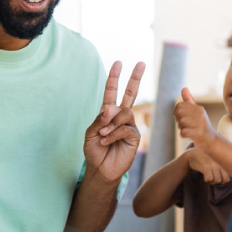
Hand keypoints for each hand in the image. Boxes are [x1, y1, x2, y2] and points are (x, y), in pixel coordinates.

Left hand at [84, 61, 145, 182]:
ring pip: (125, 112)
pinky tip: (106, 141)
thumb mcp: (90, 133)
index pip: (112, 92)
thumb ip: (98, 119)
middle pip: (130, 93)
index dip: (114, 78)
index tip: (118, 63)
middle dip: (135, 77)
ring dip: (111, 123)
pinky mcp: (134, 136)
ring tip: (102, 134)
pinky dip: (113, 134)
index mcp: (108, 113)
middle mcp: (120, 117)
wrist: (100, 169)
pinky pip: (125, 128)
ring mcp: (129, 125)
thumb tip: (111, 108)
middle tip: (141, 62)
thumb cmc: (94, 151)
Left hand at [174, 87, 217, 151]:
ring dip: (181, 128)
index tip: (180, 118)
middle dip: (178, 120)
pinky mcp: (199, 134)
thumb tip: (184, 88)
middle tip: (184, 125)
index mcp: (199, 108)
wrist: (211, 141)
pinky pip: (183, 133)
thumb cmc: (201, 126)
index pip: (179, 105)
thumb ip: (189, 101)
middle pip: (179, 113)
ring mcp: (200, 124)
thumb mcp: (197, 112)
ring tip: (189, 130)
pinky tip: (189, 135)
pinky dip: (183, 135)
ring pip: (180, 123)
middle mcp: (200, 114)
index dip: (176, 112)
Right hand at [185, 148, 230, 183]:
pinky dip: (206, 179)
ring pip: (217, 181)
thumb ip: (224, 169)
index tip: (218, 177)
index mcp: (225, 162)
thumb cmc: (207, 159)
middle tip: (213, 178)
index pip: (229, 178)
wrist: (194, 154)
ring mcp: (213, 164)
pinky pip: (209, 179)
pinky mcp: (206, 166)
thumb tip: (227, 180)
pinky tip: (204, 175)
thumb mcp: (218, 162)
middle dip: (218, 182)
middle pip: (225, 180)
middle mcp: (221, 163)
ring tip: (209, 176)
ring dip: (212, 182)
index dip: (223, 181)